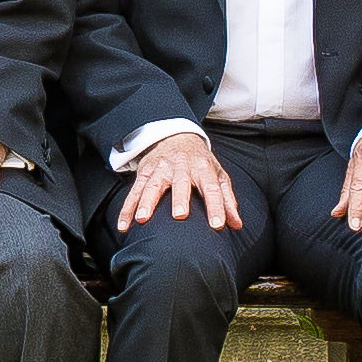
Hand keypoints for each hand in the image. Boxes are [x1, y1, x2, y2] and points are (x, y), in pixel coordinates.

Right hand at [114, 132, 238, 232]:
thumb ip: (227, 200)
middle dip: (179, 198)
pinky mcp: (145, 172)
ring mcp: (160, 167)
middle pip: (181, 182)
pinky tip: (124, 225)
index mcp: (203, 167)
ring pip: (153, 185)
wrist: (176, 136)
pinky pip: (134, 190)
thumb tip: (237, 224)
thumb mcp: (217, 175)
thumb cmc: (200, 162)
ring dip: (146, 202)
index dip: (216, 206)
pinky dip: (127, 208)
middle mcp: (181, 166)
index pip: (212, 187)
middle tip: (179, 216)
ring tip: (142, 220)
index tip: (218, 225)